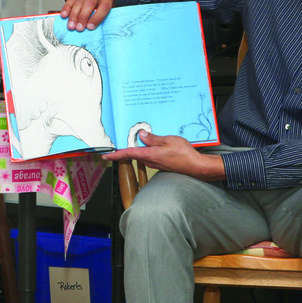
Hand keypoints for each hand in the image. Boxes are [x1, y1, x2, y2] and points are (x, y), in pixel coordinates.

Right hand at [60, 0, 115, 30]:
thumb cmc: (105, 1)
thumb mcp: (109, 8)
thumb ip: (101, 16)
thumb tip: (91, 27)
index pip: (103, 7)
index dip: (96, 18)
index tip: (90, 27)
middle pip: (89, 3)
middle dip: (83, 17)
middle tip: (79, 28)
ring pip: (79, 2)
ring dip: (73, 15)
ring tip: (71, 25)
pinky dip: (67, 8)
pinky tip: (64, 15)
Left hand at [104, 131, 224, 181]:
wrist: (196, 166)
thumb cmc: (184, 154)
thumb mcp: (168, 140)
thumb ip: (154, 138)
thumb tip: (142, 135)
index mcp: (149, 155)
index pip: (128, 154)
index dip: (115, 154)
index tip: (105, 155)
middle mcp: (150, 161)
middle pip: (134, 154)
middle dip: (125, 149)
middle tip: (119, 142)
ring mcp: (156, 164)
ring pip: (142, 155)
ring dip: (137, 149)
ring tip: (136, 139)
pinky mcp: (162, 164)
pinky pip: (150, 156)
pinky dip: (148, 150)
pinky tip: (151, 144)